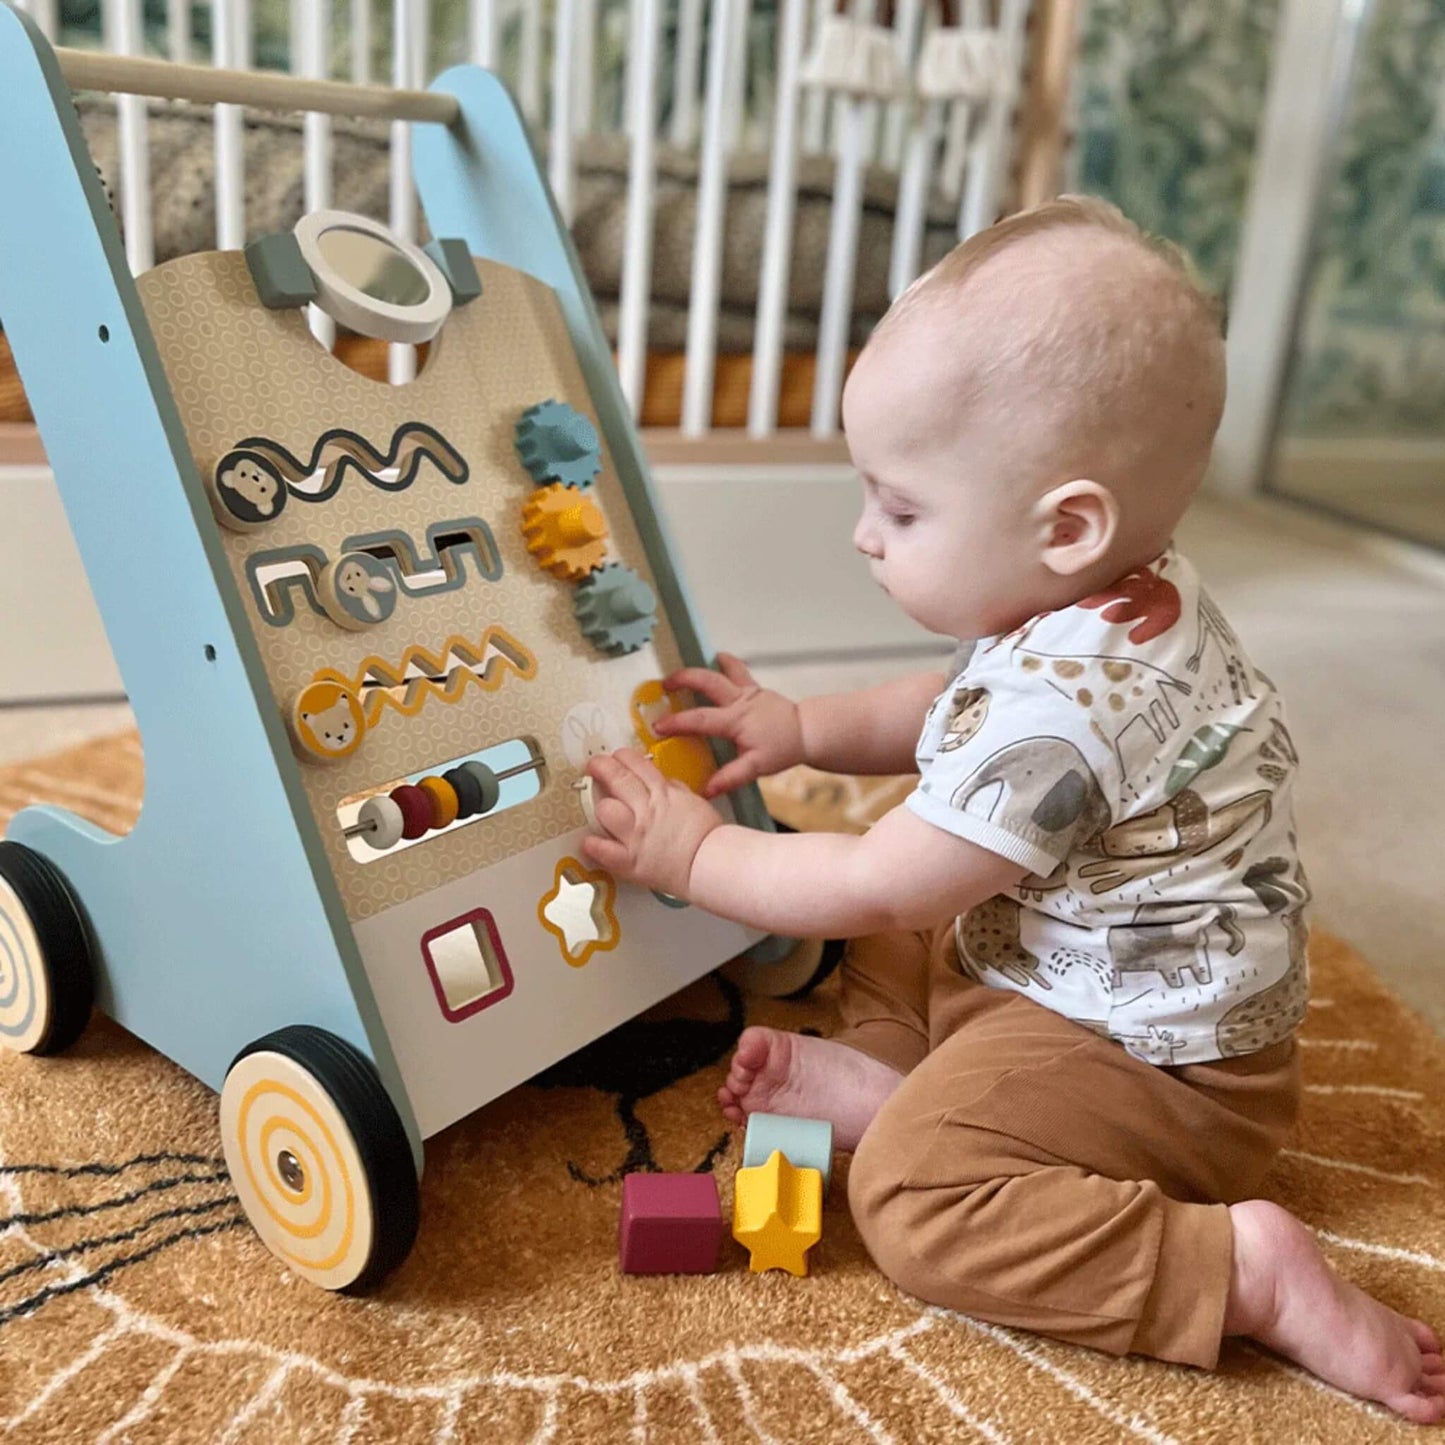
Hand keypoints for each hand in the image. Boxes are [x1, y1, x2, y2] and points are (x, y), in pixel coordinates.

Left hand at [581, 748, 722, 896]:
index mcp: (664, 794)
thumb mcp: (693, 801)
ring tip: (601, 809)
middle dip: (600, 767)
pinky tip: (589, 842)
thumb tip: (662, 781)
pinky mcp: (631, 861)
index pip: (636, 765)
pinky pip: (604, 850)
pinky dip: (593, 846)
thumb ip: (674, 789)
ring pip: (606, 810)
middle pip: (617, 779)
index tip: (614, 757)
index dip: (621, 756)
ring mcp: (636, 835)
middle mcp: (647, 811)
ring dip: (601, 808)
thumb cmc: (707, 836)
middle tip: (594, 766)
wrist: (712, 863)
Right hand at [652, 652, 803, 797]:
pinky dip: (727, 662)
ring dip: (701, 668)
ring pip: (721, 672)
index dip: (676, 722)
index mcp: (736, 721)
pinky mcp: (755, 687)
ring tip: (681, 670)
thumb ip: (731, 777)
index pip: (700, 719)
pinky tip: (717, 657)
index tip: (657, 726)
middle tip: (663, 685)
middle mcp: (740, 701)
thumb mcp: (756, 767)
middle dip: (683, 680)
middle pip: (707, 681)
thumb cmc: (782, 749)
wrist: (807, 732)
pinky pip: (738, 670)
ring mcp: (748, 690)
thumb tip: (706, 789)